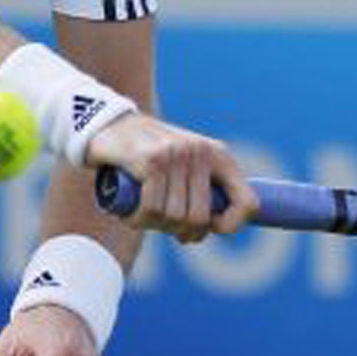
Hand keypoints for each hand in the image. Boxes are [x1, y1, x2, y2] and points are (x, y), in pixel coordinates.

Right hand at [85, 113, 255, 241]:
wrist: (109, 124)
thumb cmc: (149, 154)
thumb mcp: (185, 165)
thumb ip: (201, 190)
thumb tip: (209, 230)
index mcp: (220, 156)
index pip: (247, 203)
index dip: (231, 226)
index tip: (209, 229)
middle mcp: (201, 153)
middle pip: (200, 219)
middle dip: (179, 231)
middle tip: (162, 224)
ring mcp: (176, 155)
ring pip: (174, 217)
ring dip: (153, 225)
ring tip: (142, 214)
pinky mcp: (151, 160)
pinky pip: (151, 208)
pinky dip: (138, 219)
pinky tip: (132, 215)